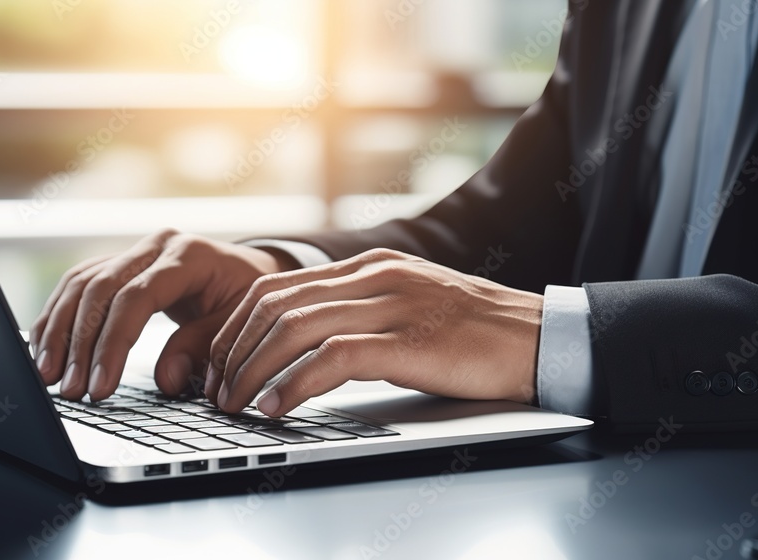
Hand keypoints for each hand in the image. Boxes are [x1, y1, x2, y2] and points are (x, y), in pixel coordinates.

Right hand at [29, 229, 295, 400]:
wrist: (249, 269)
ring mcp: (134, 251)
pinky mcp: (119, 263)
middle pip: (100, 289)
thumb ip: (203, 347)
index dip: (113, 344)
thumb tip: (167, 379)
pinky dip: (58, 318)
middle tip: (70, 389)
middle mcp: (155, 246)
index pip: (136, 297)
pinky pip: (78, 286)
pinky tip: (45, 348)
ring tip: (49, 376)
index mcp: (188, 255)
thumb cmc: (247, 297)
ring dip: (59, 332)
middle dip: (79, 344)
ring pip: (80, 284)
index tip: (100, 386)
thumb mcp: (238, 322)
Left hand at [206, 248, 543, 416]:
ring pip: (293, 327)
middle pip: (274, 305)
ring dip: (252, 370)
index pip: (277, 287)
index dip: (236, 328)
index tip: (221, 365)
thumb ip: (360, 313)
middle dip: (233, 351)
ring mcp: (392, 304)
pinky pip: (333, 358)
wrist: (540, 337)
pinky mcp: (409, 340)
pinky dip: (294, 385)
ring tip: (234, 404)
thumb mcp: (408, 307)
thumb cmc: (475, 333)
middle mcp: (374, 276)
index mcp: (369, 267)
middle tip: (216, 391)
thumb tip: (304, 347)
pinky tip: (277, 406)